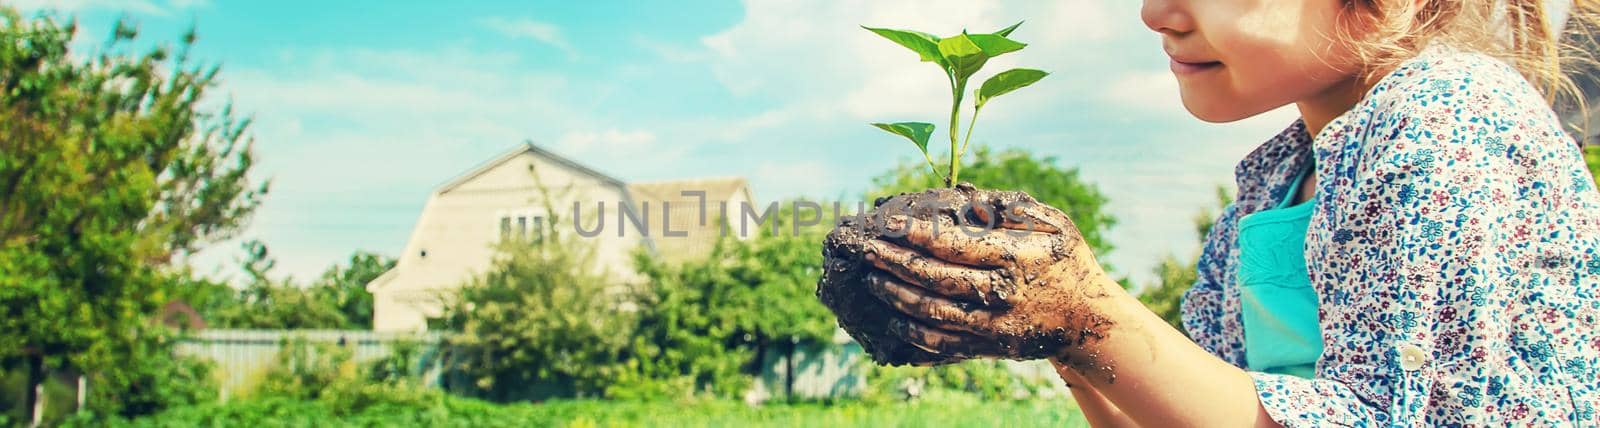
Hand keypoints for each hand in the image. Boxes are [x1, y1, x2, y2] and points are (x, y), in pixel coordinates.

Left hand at [862, 194, 1118, 362]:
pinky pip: (944, 344)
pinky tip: (894, 318)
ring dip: (896, 296)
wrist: (1090, 321)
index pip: (954, 245)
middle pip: (934, 279)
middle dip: (894, 262)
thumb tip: (968, 196)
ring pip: (932, 313)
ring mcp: (993, 324)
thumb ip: (1012, 208)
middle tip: (865, 249)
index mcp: (1013, 258)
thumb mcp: (1054, 224)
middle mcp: (1000, 293)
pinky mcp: (989, 347)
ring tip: (873, 278)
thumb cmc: (1068, 262)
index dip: (916, 235)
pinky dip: (915, 333)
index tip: (888, 224)